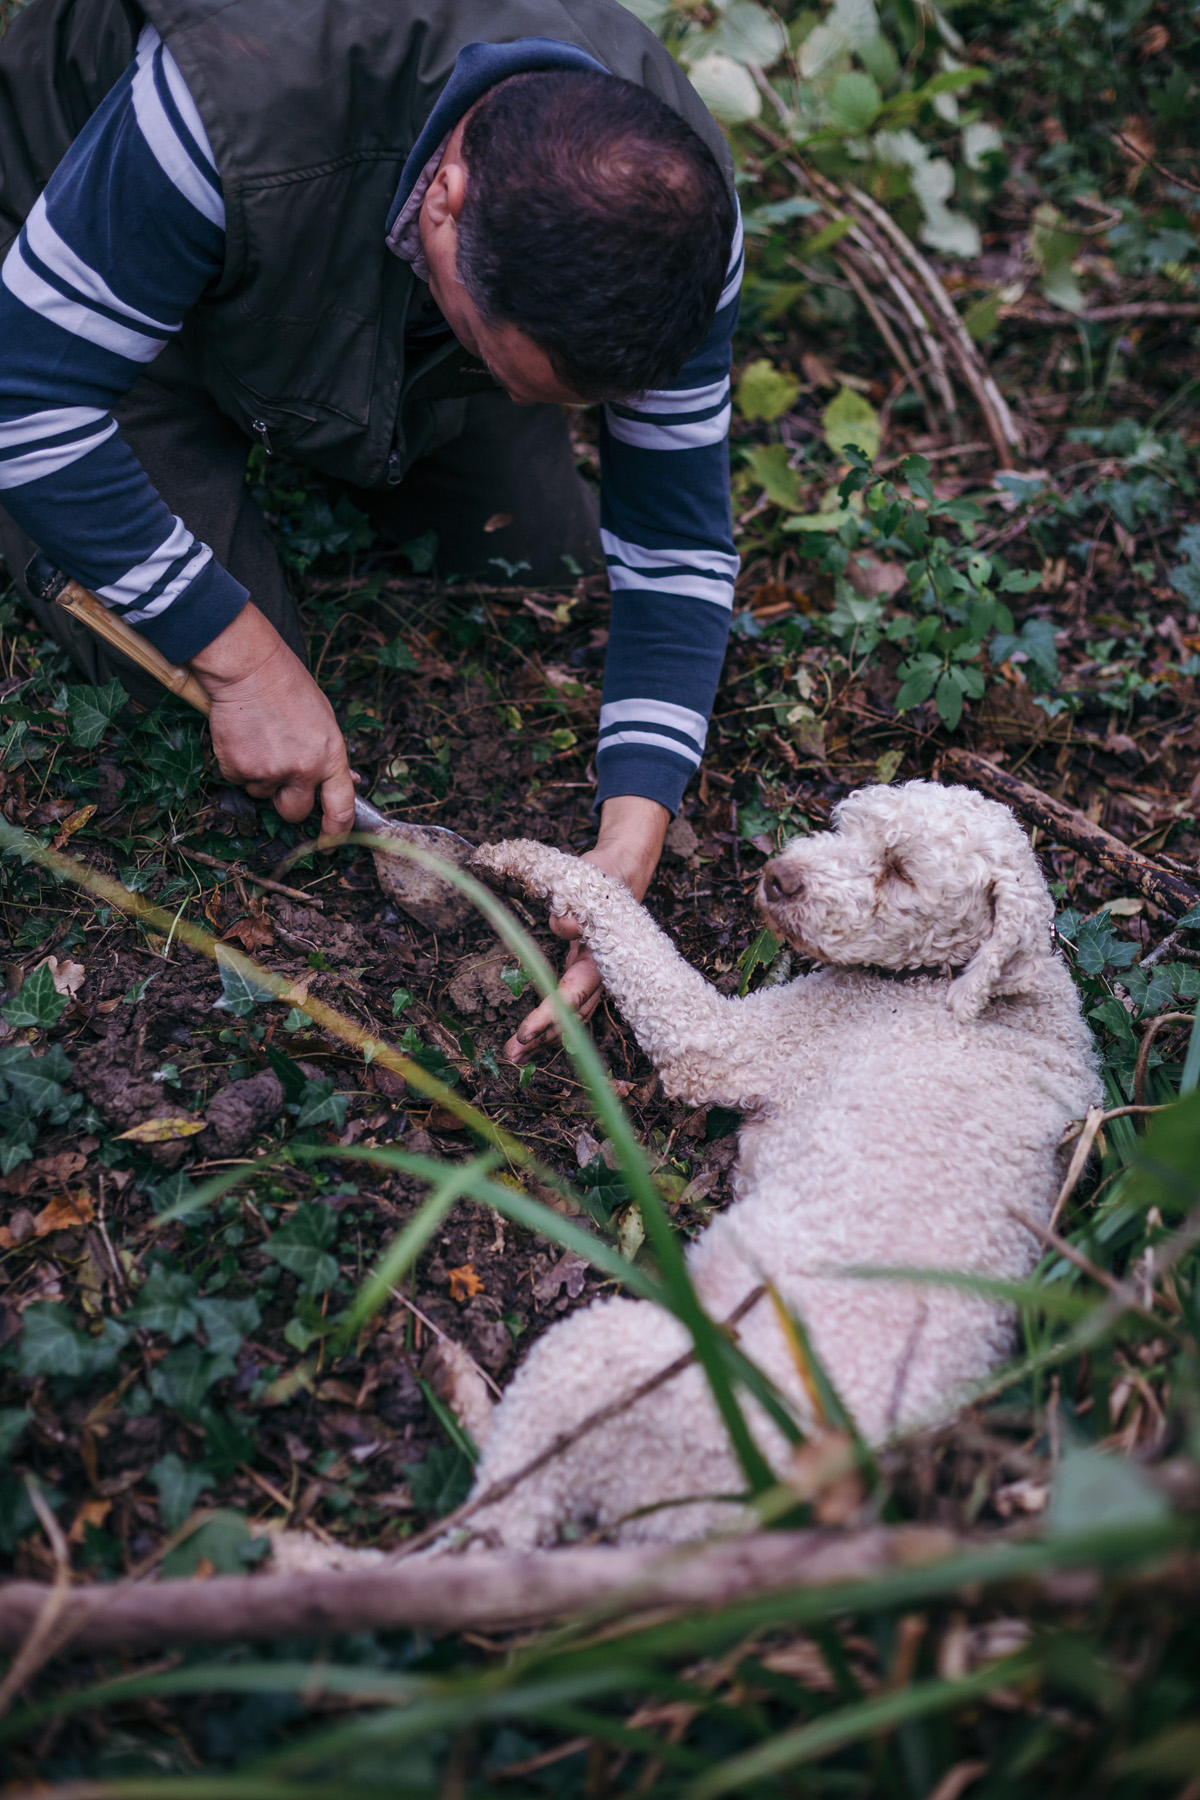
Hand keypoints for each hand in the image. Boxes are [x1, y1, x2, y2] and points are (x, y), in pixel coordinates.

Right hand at [189, 603, 355, 838]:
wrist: (248, 667)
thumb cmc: (287, 685)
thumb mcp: (323, 719)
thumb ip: (329, 754)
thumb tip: (343, 780)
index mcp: (330, 756)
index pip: (341, 807)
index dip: (335, 831)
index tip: (329, 842)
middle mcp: (303, 770)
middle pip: (294, 812)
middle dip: (285, 803)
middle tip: (278, 776)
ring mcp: (269, 771)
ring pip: (261, 793)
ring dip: (259, 776)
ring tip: (259, 738)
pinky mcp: (238, 768)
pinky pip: (237, 778)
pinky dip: (236, 762)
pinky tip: (241, 735)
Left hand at [504, 794, 668, 1062]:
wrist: (622, 872)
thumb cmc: (605, 876)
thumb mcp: (593, 879)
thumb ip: (577, 904)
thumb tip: (561, 926)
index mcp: (603, 955)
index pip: (574, 992)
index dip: (550, 1015)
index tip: (525, 1033)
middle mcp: (602, 972)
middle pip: (573, 1015)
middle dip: (544, 1038)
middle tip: (513, 1056)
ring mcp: (594, 976)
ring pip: (573, 1016)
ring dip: (546, 1038)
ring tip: (516, 1059)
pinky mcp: (585, 974)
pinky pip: (570, 1005)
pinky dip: (552, 1024)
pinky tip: (534, 1041)